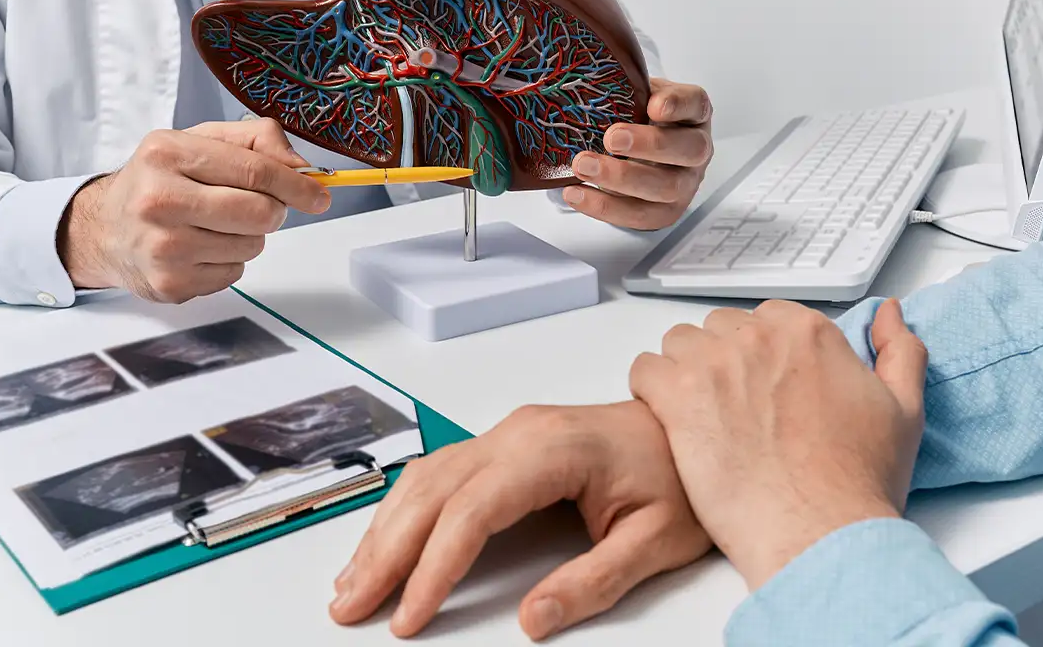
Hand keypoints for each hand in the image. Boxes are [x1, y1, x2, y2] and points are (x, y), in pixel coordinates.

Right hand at [58, 119, 330, 302]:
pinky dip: (228, 261)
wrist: (104, 229)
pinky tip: (200, 248)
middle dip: (273, 211)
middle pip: (259, 213)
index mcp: (167, 154)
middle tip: (257, 207)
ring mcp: (162, 247)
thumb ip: (255, 140)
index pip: (255, 171)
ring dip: (248, 236)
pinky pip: (234, 274)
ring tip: (215, 225)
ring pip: (252, 246)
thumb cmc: (160, 180)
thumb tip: (302, 167)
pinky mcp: (169, 283)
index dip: (297, 185)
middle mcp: (158, 200)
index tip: (319, 195)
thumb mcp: (200, 142)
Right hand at [328, 402, 710, 640]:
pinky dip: (405, 509)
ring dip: (385, 530)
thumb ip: (593, 581)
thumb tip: (532, 619)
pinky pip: (442, 472)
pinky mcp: (507, 443)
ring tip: (353, 581)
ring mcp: (509, 433)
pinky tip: (387, 540)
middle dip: (387, 551)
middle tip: (352, 604)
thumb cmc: (677, 475)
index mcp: (553, 449)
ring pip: (426, 477)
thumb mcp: (655, 539)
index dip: (434, 565)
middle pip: (433, 490)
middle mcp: (520, 432)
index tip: (409, 613)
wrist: (691, 423)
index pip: (473, 509)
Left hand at [563, 78, 712, 229]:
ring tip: (583, 166)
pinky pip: (640, 216)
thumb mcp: (636, 95)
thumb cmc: (638, 119)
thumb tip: (583, 80)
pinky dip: (605, 207)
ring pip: (666, 188)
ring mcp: (686, 183)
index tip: (655, 106)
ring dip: (621, 179)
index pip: (696, 104)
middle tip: (611, 138)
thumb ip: (624, 88)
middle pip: (688, 150)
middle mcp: (697, 149)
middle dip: (648, 145)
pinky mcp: (666, 212)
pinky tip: (577, 192)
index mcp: (693, 113)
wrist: (637, 152)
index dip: (678, 105)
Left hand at [629, 299, 926, 589]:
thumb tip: (889, 313)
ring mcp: (714, 363)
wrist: (818, 532)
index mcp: (807, 332)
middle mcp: (758, 337)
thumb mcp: (903, 409)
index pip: (765, 319)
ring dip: (684, 373)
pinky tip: (672, 422)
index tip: (765, 390)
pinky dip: (651, 392)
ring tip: (702, 418)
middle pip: (720, 330)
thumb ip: (898, 350)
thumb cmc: (857, 482)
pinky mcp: (677, 396)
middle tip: (735, 411)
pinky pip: (644, 370)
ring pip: (679, 345)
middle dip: (723, 363)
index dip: (762, 356)